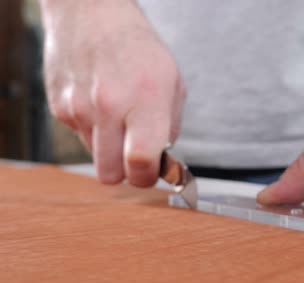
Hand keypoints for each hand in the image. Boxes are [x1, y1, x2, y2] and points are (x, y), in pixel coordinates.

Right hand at [41, 0, 184, 186]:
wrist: (94, 14)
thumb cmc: (139, 49)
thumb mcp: (173, 84)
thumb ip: (170, 128)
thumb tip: (162, 164)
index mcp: (145, 98)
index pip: (141, 162)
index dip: (148, 176)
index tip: (153, 171)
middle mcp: (109, 105)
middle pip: (111, 174)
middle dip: (126, 172)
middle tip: (136, 156)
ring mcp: (79, 108)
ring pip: (95, 158)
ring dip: (110, 151)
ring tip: (120, 121)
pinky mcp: (60, 108)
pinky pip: (80, 137)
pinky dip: (94, 131)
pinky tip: (101, 106)